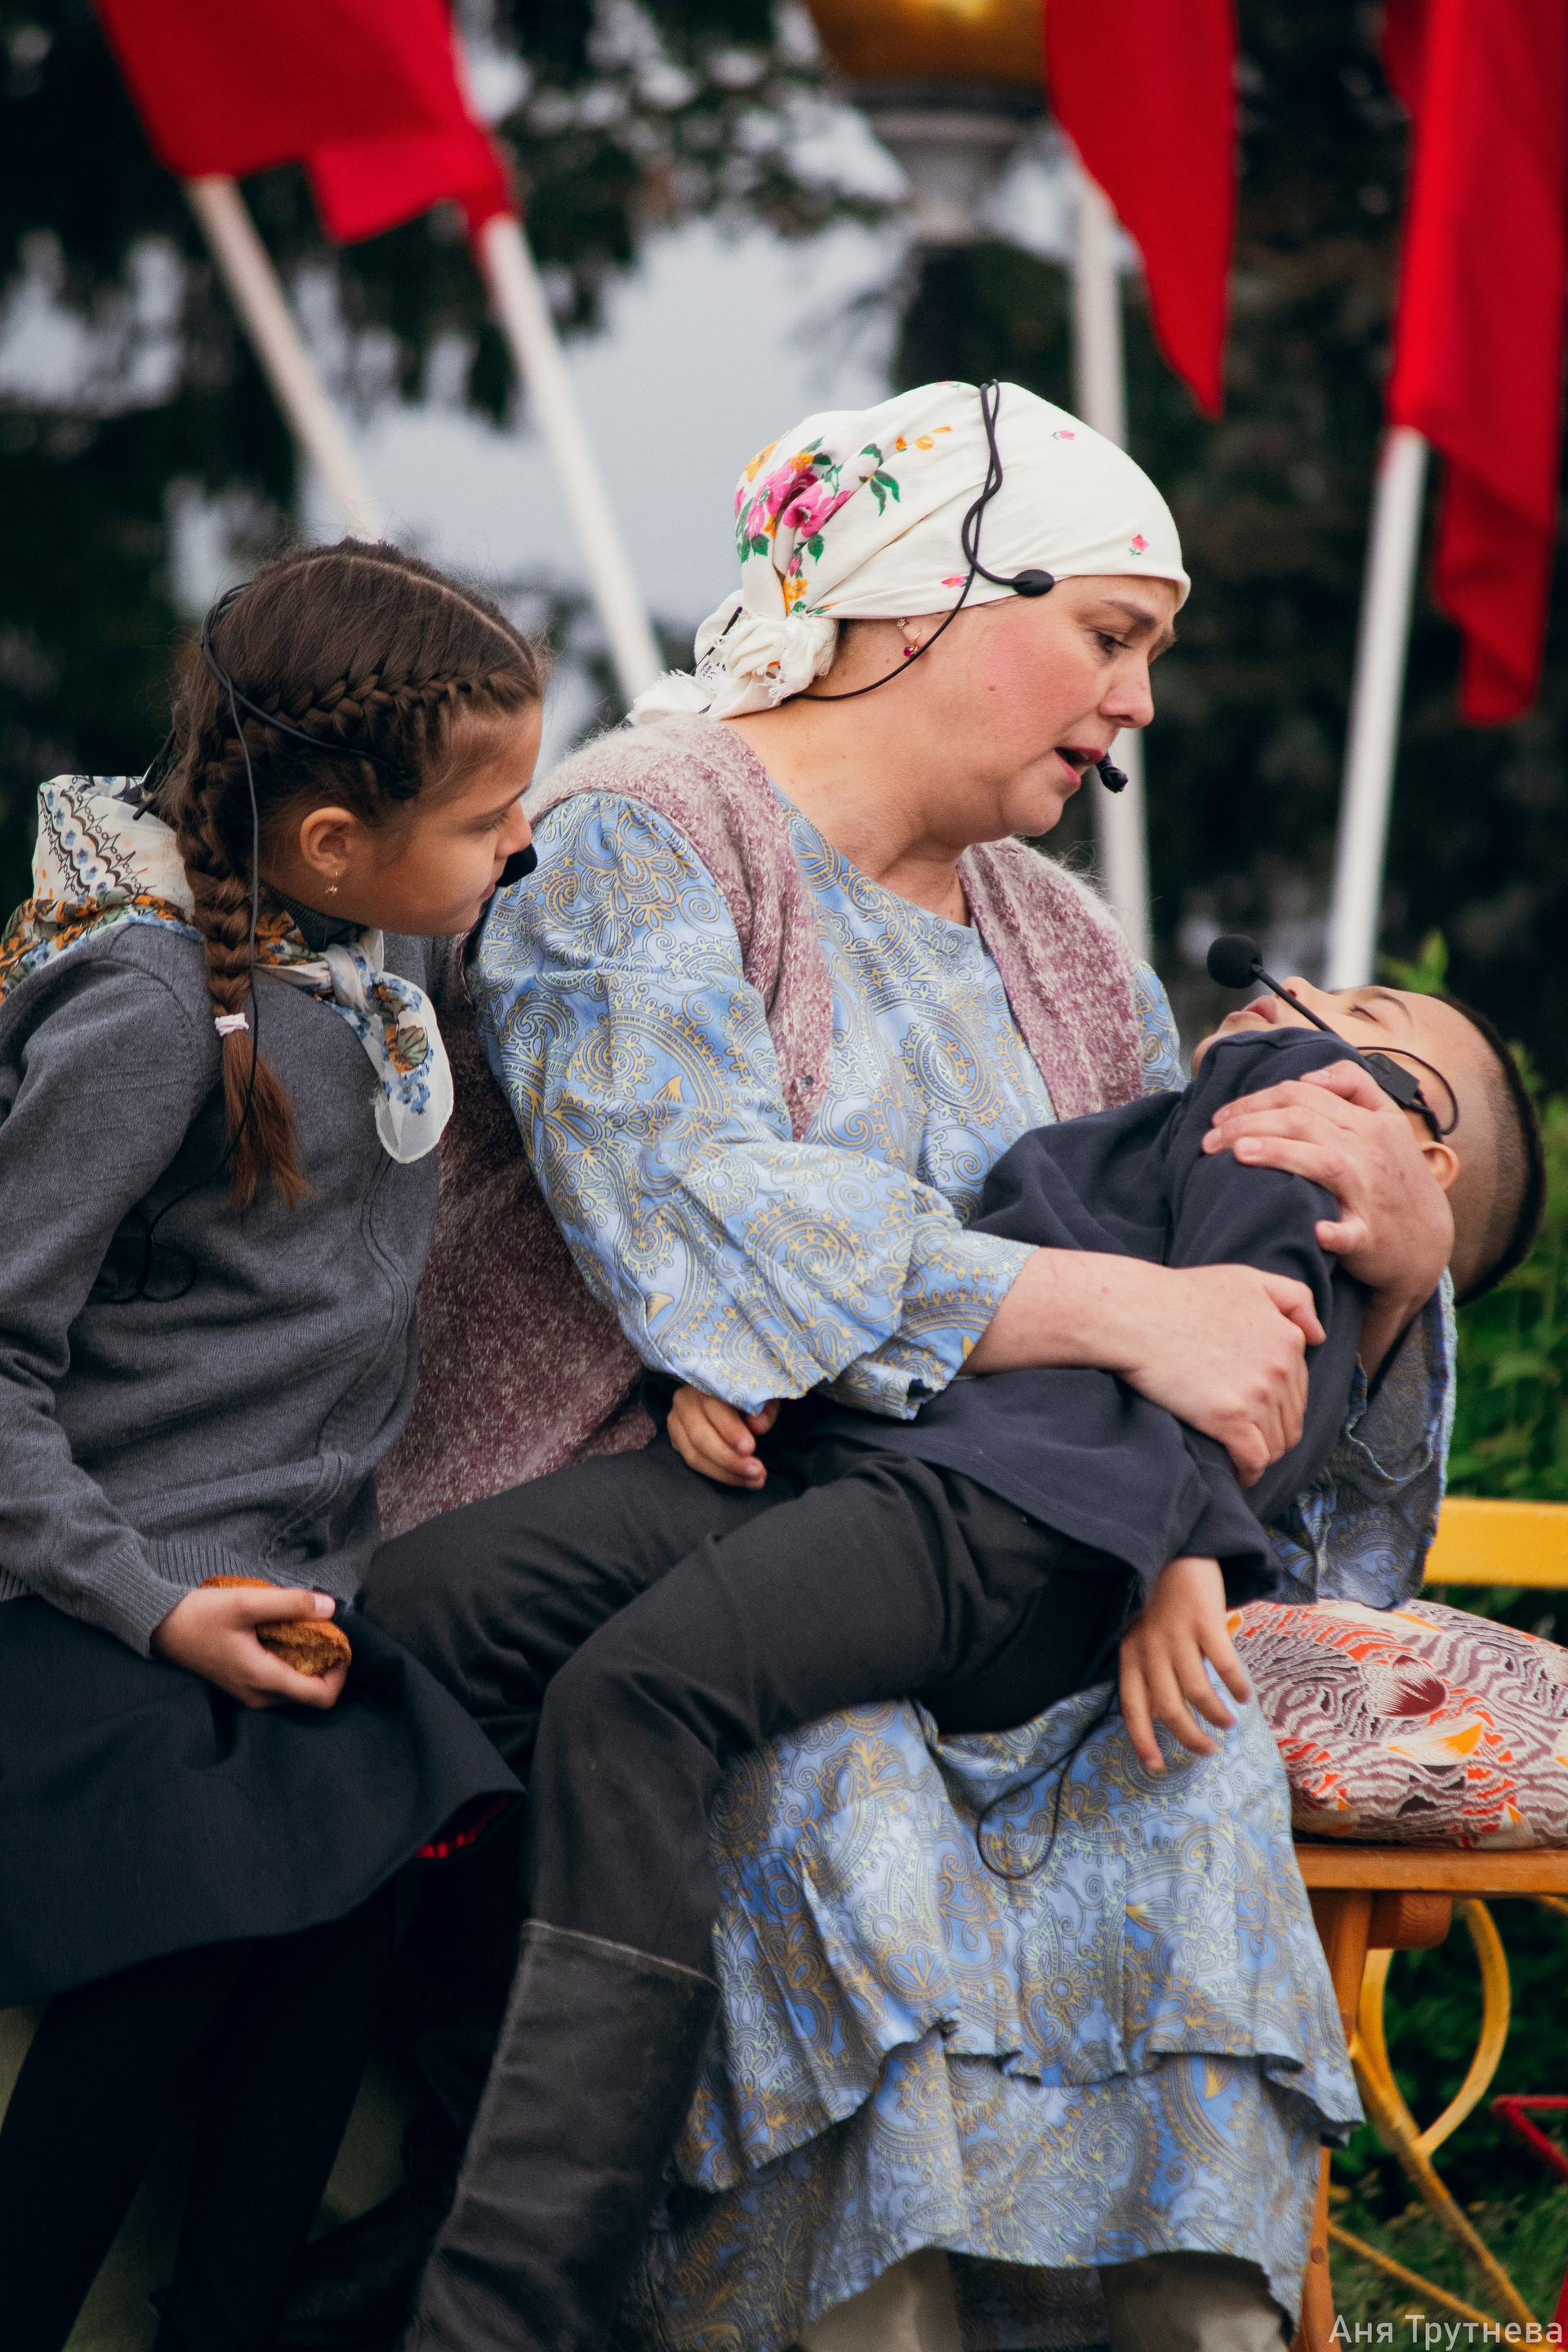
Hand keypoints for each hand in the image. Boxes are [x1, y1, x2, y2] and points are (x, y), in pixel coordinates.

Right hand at [152, 1584, 346, 1709]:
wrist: (158, 1626)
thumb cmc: (199, 1615)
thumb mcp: (246, 1602)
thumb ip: (290, 1604)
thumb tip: (330, 1607)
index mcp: (263, 1680)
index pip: (321, 1697)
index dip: (340, 1673)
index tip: (340, 1644)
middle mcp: (258, 1696)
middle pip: (311, 1694)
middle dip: (326, 1665)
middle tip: (323, 1631)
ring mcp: (247, 1694)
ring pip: (294, 1688)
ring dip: (307, 1663)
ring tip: (303, 1629)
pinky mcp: (240, 1685)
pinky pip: (277, 1682)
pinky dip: (289, 1662)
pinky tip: (281, 1635)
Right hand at [667, 1387, 779, 1487]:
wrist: (726, 1392)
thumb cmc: (746, 1391)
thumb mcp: (762, 1392)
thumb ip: (764, 1407)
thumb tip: (758, 1426)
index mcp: (705, 1382)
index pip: (713, 1409)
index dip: (731, 1430)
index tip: (750, 1448)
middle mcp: (684, 1400)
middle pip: (700, 1437)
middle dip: (730, 1459)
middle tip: (756, 1471)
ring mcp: (676, 1421)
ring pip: (694, 1455)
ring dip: (726, 1473)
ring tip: (754, 1479)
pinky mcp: (677, 1439)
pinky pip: (693, 1462)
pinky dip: (718, 1474)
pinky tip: (740, 1478)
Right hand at [967, 1251, 1321, 1484]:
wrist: (1135, 1313)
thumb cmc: (1182, 1294)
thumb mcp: (1246, 1279)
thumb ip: (1293, 1298)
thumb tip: (1320, 1336)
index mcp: (1287, 1338)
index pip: (1300, 1390)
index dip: (1278, 1404)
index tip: (1255, 1410)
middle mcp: (1280, 1366)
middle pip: (1291, 1421)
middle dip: (1271, 1432)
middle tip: (1244, 1436)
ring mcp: (1257, 1393)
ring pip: (1276, 1444)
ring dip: (1261, 1454)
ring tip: (1239, 1455)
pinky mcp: (1230, 1418)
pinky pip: (1254, 1460)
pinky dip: (1248, 1472)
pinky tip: (1237, 1473)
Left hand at [1118, 1555, 1249, 1772]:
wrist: (1178, 1559)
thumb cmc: (1163, 1609)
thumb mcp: (1145, 1642)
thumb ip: (1150, 1676)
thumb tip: (1161, 1719)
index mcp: (1132, 1656)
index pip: (1132, 1707)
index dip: (1142, 1739)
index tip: (1156, 1766)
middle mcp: (1150, 1649)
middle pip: (1169, 1708)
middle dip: (1189, 1737)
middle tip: (1208, 1750)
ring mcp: (1177, 1636)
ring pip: (1197, 1691)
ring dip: (1216, 1714)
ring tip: (1229, 1722)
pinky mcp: (1204, 1622)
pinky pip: (1223, 1664)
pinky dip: (1235, 1685)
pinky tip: (1244, 1695)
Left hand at [1203, 1059, 1451, 1349]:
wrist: (1427, 1239)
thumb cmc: (1396, 1177)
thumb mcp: (1389, 1121)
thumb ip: (1355, 1086)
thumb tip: (1312, 1074)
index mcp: (1370, 1121)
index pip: (1303, 1094)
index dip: (1256, 1100)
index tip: (1221, 1115)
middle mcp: (1370, 1150)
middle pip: (1303, 1121)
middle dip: (1249, 1123)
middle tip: (1209, 1138)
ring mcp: (1371, 1193)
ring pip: (1323, 1162)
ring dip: (1278, 1155)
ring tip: (1236, 1153)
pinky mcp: (1371, 1235)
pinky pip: (1351, 1231)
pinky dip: (1332, 1231)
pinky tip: (1313, 1230)